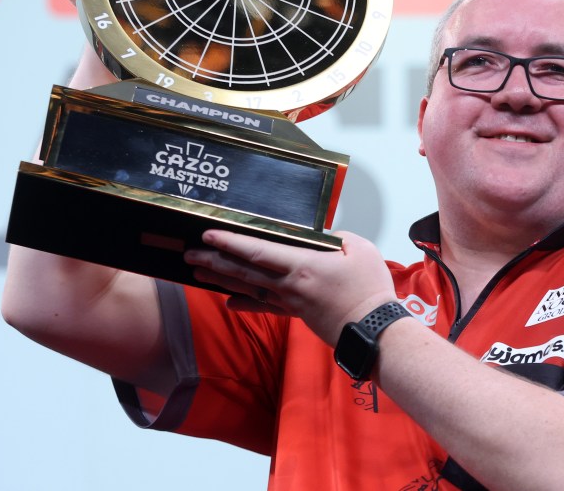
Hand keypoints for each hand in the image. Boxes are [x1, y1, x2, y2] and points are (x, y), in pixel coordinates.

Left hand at [184, 230, 397, 344]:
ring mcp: (290, 302)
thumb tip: (322, 234)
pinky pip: (264, 307)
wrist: (373, 330)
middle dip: (215, 260)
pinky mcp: (296, 314)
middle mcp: (289, 285)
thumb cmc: (369, 289)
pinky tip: (229, 302)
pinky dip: (244, 303)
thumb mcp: (360, 249)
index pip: (258, 252)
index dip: (231, 242)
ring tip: (198, 271)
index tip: (208, 233)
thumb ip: (337, 236)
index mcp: (303, 265)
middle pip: (244, 271)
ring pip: (249, 288)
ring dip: (221, 279)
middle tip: (190, 253)